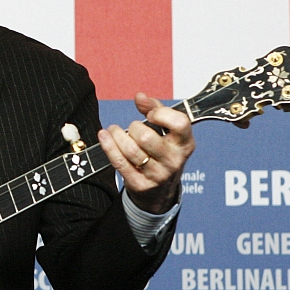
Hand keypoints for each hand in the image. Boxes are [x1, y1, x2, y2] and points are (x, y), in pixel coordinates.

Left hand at [97, 92, 194, 213]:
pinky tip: (104, 137)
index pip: (179, 123)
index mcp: (185, 144)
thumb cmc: (162, 153)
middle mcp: (174, 160)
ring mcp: (158, 175)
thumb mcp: (167, 131)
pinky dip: (109, 147)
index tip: (150, 114)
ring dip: (117, 136)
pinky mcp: (140, 184)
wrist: (160, 192)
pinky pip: (120, 162)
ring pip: (131, 150)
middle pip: (146, 137)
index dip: (161, 114)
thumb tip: (140, 97)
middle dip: (134, 127)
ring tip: (114, 131)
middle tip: (132, 128)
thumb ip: (155, 109)